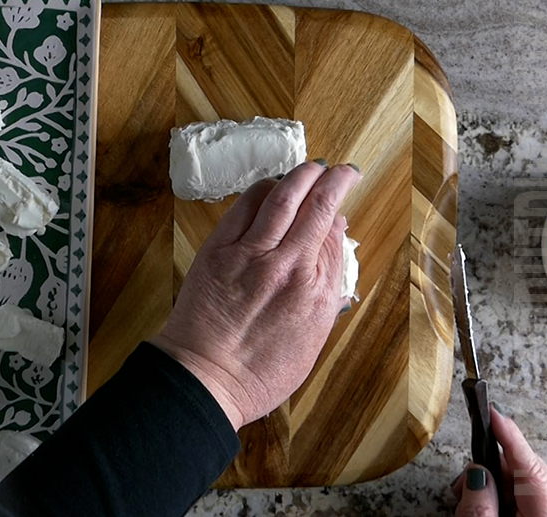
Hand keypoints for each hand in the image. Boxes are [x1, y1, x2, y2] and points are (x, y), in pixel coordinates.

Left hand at [151, 161, 360, 429]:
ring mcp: (252, 255)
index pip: (332, 236)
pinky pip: (245, 206)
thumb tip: (333, 250)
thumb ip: (326, 291)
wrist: (206, 379)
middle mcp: (289, 266)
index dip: (338, 212)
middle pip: (317, 208)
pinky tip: (272, 186)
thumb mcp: (311, 338)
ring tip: (312, 166)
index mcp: (316, 293)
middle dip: (333, 180)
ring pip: (284, 198)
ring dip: (302, 175)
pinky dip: (263, 189)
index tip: (341, 201)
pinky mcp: (219, 250)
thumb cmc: (260, 371)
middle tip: (340, 170)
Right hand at [453, 404, 546, 516]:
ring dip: (495, 482)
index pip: (530, 466)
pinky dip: (503, 492)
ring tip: (470, 496)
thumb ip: (479, 506)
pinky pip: (527, 493)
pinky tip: (485, 504)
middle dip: (494, 464)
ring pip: (526, 480)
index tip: (492, 412)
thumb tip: (476, 472)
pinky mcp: (546, 514)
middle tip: (468, 475)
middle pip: (529, 470)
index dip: (509, 435)